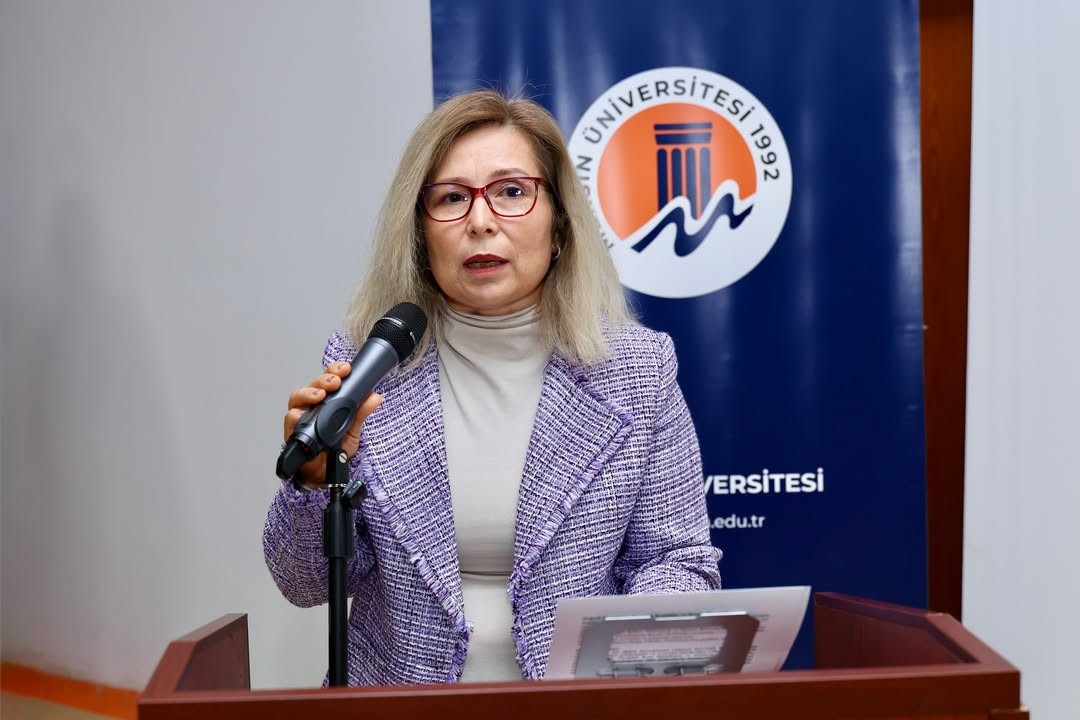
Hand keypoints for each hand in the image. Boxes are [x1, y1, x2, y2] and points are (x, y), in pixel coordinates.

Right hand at [283, 361, 383, 486]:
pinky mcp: (292, 431)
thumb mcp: (353, 429)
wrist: (326, 472)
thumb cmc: (336, 448)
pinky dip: (294, 416)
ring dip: (308, 393)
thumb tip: (375, 397)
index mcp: (327, 401)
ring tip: (320, 395)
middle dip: (324, 379)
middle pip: (313, 385)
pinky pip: (290, 420)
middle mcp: (312, 406)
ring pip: (298, 398)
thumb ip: (362, 412)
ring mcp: (301, 417)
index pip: (328, 379)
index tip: (346, 368)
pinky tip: (301, 414)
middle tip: (335, 381)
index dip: (335, 370)